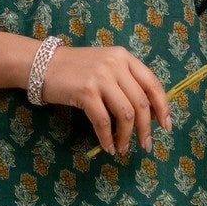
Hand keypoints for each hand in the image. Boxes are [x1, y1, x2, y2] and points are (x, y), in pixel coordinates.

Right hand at [39, 44, 171, 154]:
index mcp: (124, 57)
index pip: (152, 83)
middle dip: (146, 128)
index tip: (165, 126)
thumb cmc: (74, 69)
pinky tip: (107, 146)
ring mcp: (100, 77)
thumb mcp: (104, 66)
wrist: (41, 64)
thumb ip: (124, 81)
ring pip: (126, 114)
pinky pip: (103, 121)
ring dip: (126, 136)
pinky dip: (107, 137)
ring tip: (123, 148)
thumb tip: (147, 113)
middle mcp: (115, 64)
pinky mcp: (85, 91)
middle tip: (145, 145)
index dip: (163, 107)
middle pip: (142, 102)